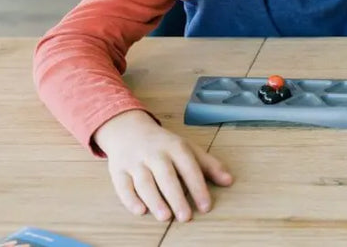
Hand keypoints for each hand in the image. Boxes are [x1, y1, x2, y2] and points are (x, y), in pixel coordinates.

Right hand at [93, 109, 233, 220]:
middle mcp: (154, 153)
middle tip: (186, 217)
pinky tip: (140, 210)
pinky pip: (122, 185)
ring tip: (165, 217)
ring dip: (154, 200)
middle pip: (166, 176)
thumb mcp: (187, 148)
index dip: (198, 187)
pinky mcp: (117, 170)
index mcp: (175, 147)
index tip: (206, 206)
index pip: (189, 167)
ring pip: (144, 182)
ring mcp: (134, 161)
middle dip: (176, 197)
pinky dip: (130, 199)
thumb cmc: (164, 144)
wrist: (128, 129)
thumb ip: (208, 165)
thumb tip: (229, 181)